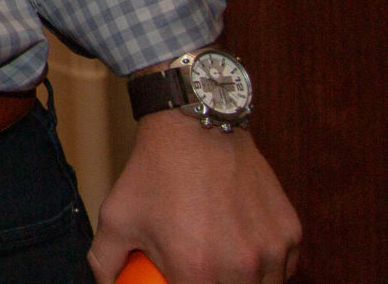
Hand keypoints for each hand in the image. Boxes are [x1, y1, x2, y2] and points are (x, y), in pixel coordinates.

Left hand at [89, 111, 298, 282]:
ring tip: (221, 261)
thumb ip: (105, 261)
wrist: (195, 128)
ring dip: (243, 282)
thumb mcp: (116, 217)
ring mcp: (271, 250)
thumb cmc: (154, 173)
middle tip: (199, 271)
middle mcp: (240, 267)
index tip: (180, 279)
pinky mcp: (290, 233)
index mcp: (196, 271)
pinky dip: (267, 267)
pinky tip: (244, 248)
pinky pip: (284, 268)